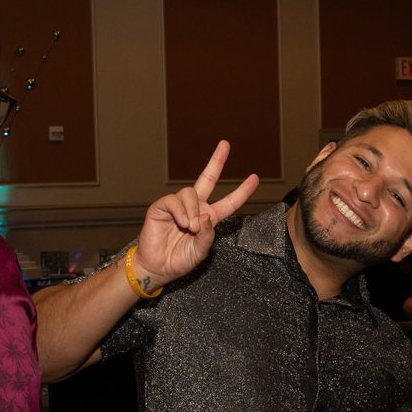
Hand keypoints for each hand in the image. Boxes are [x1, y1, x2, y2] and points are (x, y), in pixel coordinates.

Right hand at [132, 141, 260, 288]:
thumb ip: (207, 236)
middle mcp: (195, 208)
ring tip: (191, 227)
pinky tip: (182, 223)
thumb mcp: (200, 252)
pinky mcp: (162, 206)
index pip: (229, 202)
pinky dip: (180, 211)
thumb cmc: (179, 260)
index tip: (255, 178)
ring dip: (193, 210)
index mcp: (209, 218)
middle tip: (225, 144)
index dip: (242, 191)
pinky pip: (174, 200)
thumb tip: (207, 216)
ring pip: (191, 193)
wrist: (157, 267)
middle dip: (216, 161)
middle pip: (207, 179)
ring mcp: (178, 205)